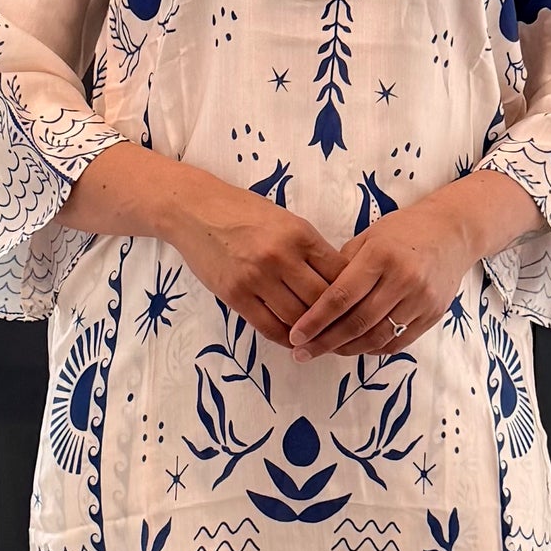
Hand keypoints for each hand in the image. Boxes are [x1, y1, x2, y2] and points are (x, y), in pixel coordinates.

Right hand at [165, 174, 345, 349]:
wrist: (194, 210)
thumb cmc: (243, 212)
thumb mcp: (286, 221)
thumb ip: (310, 249)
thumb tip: (339, 282)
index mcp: (301, 234)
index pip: (339, 274)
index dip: (353, 295)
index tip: (356, 307)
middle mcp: (282, 256)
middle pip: (322, 301)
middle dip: (336, 320)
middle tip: (343, 332)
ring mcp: (257, 277)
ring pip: (298, 319)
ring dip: (311, 333)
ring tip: (320, 339)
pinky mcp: (235, 295)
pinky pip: (269, 327)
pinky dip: (286, 338)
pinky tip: (293, 340)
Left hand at [288, 171, 543, 357]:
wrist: (453, 233)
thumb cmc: (402, 232)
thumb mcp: (369, 238)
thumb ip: (343, 268)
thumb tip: (312, 302)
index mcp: (380, 256)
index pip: (341, 297)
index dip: (315, 320)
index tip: (295, 335)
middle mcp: (402, 279)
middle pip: (357, 322)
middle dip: (325, 342)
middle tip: (302, 352)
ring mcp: (421, 300)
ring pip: (377, 337)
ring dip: (347, 349)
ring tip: (325, 351)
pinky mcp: (433, 315)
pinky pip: (397, 342)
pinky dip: (373, 349)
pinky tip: (355, 348)